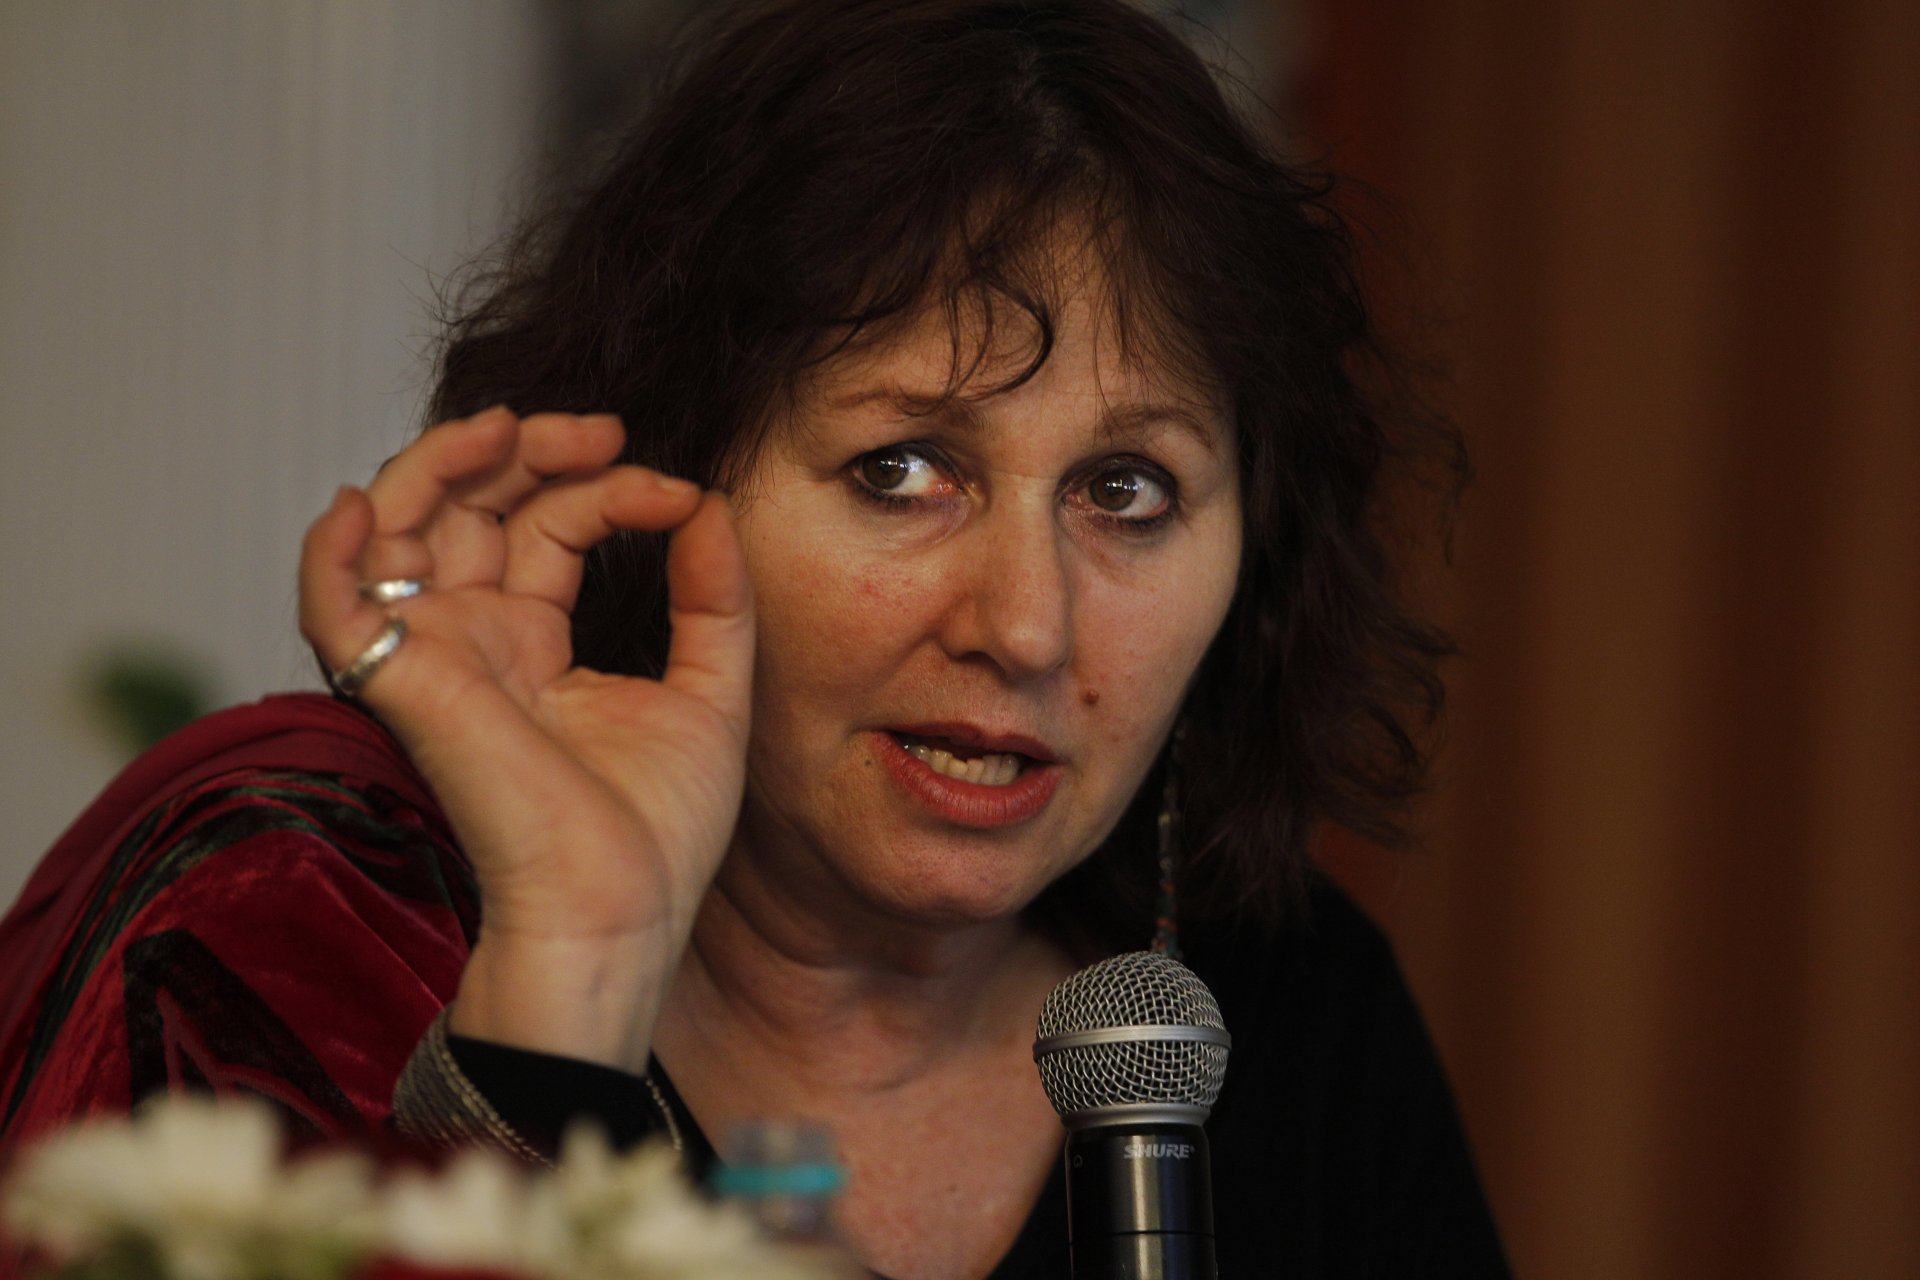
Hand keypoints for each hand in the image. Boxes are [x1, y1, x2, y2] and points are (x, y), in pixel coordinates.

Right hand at [298, 407, 752, 1068]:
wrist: (614, 914)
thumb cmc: (656, 834)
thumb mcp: (713, 691)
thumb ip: (714, 597)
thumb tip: (709, 506)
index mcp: (536, 643)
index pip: (548, 528)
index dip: (606, 488)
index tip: (675, 495)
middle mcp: (475, 641)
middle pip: (465, 509)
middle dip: (521, 449)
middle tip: (593, 430)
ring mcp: (433, 656)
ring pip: (396, 527)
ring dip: (440, 461)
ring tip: (506, 428)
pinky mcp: (402, 682)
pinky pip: (327, 604)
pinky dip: (327, 549)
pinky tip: (359, 502)